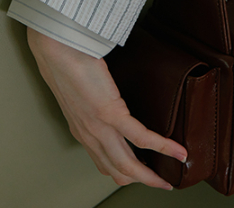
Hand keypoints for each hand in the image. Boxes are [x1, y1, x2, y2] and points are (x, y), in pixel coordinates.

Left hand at [27, 28, 186, 189]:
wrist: (57, 50)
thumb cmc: (66, 60)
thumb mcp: (79, 86)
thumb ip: (94, 94)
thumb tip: (109, 88)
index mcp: (82, 130)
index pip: (105, 164)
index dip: (124, 173)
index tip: (142, 172)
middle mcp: (89, 135)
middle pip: (118, 171)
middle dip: (142, 181)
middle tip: (161, 184)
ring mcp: (99, 127)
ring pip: (128, 165)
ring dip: (151, 177)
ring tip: (169, 180)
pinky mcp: (110, 113)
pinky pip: (141, 138)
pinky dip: (163, 147)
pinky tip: (177, 151)